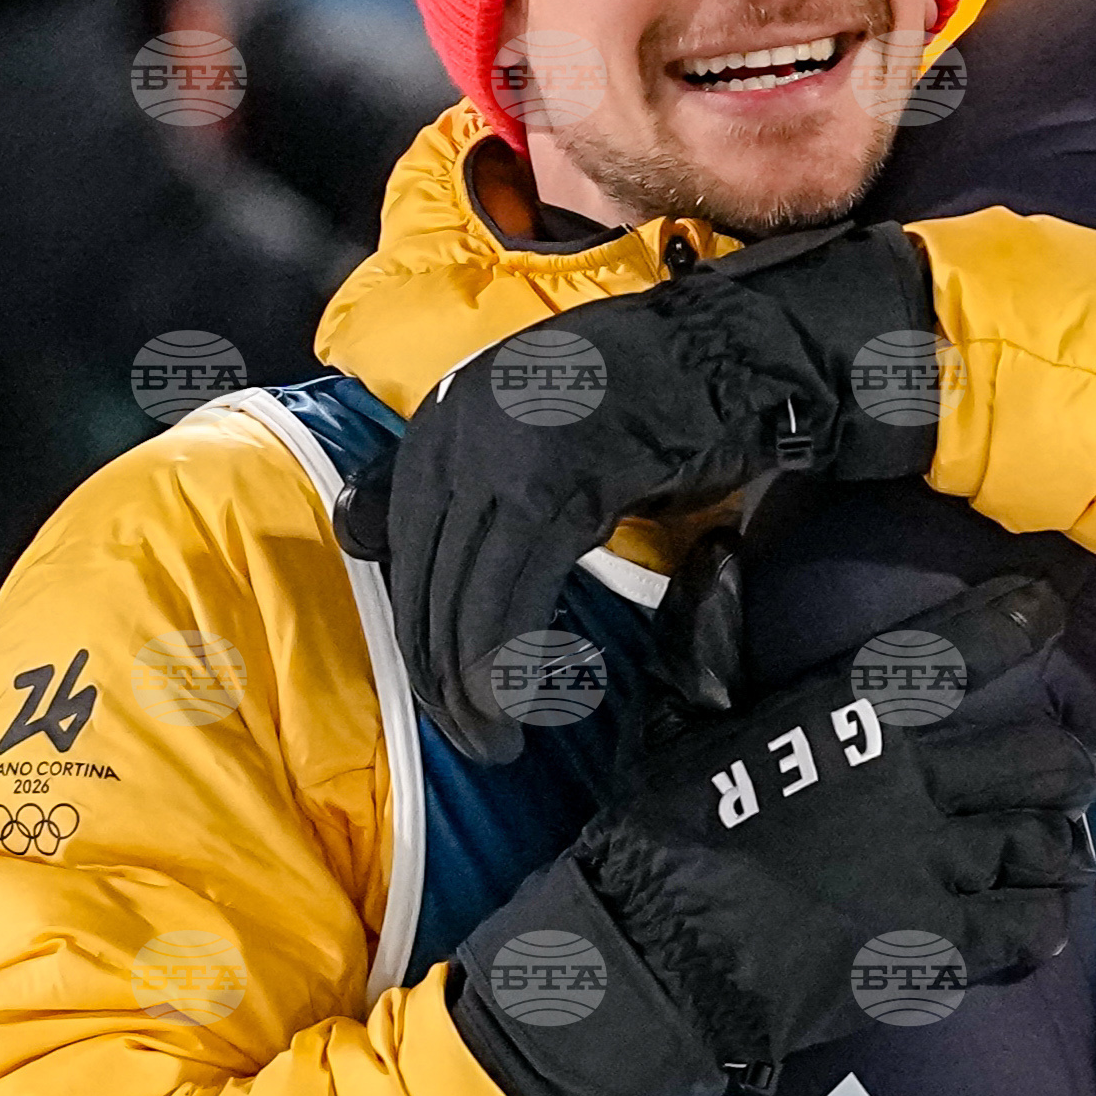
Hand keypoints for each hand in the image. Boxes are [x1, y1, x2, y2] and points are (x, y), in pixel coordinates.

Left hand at [343, 225, 946, 763]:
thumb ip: (453, 480)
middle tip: (475, 740)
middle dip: (439, 673)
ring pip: (464, 591)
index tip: (443, 695)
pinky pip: (516, 587)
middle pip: (425, 575)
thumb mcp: (532, 437)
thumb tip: (357, 533)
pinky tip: (530, 697)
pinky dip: (513, 655)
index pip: (403, 543)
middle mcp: (462, 423)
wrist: (738, 355)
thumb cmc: (646, 403)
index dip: (418, 630)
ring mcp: (509, 447)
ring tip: (500, 738)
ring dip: (474, 683)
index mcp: (447, 411)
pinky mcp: (562, 477)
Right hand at [446, 570, 1095, 1095]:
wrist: (654, 960)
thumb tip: (719, 548)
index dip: (1018, 620)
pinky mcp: (933, 949)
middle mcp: (913, 785)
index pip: (961, 650)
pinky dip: (1047, 916)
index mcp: (855, 717)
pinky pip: (1027, 927)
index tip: (1047, 607)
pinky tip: (1048, 910)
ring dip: (1061, 838)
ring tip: (1062, 841)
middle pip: (1037, 761)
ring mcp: (932, 871)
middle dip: (1063, 762)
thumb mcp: (675, 720)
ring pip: (1043, 840)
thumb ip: (706, 634)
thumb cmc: (661, 834)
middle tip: (1063, 768)